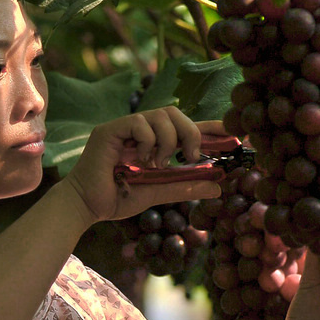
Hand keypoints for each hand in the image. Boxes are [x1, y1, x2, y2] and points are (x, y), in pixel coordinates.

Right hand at [63, 107, 223, 221]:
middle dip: (190, 132)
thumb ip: (185, 187)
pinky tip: (142, 161)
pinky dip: (148, 141)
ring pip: (160, 115)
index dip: (209, 127)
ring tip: (161, 163)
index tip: (233, 134)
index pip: (185, 126)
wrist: (87, 207)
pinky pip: (138, 123)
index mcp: (153, 141)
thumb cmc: (118, 197)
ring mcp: (124, 127)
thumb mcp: (158, 192)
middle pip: (174, 112)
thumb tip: (217, 186)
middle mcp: (139, 129)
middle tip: (192, 156)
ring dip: (168, 140)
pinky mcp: (109, 130)